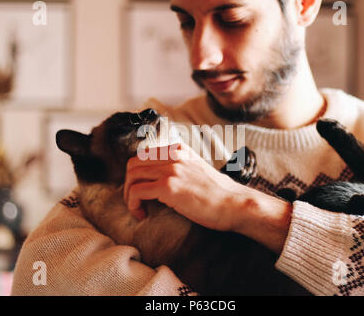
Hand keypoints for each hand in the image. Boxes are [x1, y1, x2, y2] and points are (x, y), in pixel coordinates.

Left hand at [123, 143, 246, 231]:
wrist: (234, 204)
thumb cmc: (219, 194)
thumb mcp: (198, 171)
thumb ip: (180, 168)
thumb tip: (161, 179)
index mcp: (179, 150)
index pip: (144, 155)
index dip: (138, 174)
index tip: (141, 189)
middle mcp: (173, 155)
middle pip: (133, 164)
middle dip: (129, 184)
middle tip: (135, 200)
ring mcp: (171, 169)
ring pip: (131, 176)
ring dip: (129, 195)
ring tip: (138, 208)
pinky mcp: (169, 186)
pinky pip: (136, 191)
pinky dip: (133, 204)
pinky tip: (142, 213)